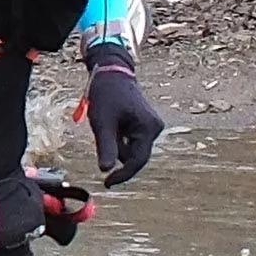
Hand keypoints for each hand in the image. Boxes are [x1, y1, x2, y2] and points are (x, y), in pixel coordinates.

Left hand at [81, 49, 165, 186]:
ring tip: (106, 122)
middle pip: (134, 156)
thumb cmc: (107, 94)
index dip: (122, 175)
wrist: (111, 72)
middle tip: (101, 136)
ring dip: (116, 144)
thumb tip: (106, 170)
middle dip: (116, 152)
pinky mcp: (143, 124)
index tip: (106, 183)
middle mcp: (154, 128)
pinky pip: (130, 140)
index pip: (137, 160)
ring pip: (130, 149)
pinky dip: (118, 138)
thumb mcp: (103, 122)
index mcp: (148, 128)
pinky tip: (111, 123)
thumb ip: (106, 147)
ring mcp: (150, 126)